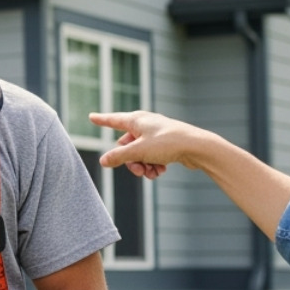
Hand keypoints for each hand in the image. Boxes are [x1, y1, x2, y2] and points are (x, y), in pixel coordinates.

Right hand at [90, 111, 210, 178]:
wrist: (198, 147)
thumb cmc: (168, 143)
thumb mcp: (139, 151)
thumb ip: (119, 156)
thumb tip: (103, 161)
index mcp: (136, 120)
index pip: (113, 120)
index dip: (101, 120)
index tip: (91, 116)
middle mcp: (145, 125)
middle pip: (126, 145)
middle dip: (130, 161)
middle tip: (138, 171)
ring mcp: (156, 134)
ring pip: (139, 153)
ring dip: (142, 165)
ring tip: (152, 173)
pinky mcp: (166, 143)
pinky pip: (152, 156)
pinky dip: (153, 165)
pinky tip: (161, 171)